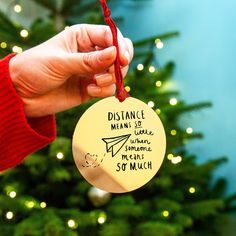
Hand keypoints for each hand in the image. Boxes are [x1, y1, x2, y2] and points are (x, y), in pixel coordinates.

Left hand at [9, 24, 133, 116]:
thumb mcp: (60, 62)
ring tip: (94, 84)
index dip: (120, 46)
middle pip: (119, 55)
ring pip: (116, 73)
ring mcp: (92, 71)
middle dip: (119, 65)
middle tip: (111, 73)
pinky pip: (108, 89)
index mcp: (83, 37)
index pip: (110, 36)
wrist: (23, 95)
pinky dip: (103, 91)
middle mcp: (90, 53)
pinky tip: (89, 91)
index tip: (122, 59)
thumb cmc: (35, 69)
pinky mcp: (92, 88)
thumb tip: (115, 53)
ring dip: (110, 80)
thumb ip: (88, 61)